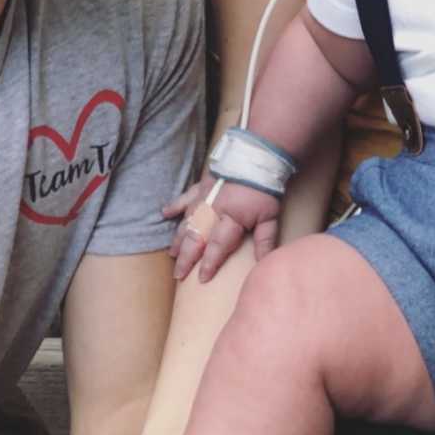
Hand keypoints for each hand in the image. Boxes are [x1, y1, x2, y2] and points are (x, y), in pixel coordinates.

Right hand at [167, 178, 281, 282]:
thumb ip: (265, 241)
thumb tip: (264, 264)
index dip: (209, 263)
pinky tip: (164, 213)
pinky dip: (174, 205)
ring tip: (172, 254)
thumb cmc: (265, 188)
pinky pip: (185, 196)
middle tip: (178, 275)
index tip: (201, 279)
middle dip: (186, 257)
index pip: (217, 246)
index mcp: (230, 219)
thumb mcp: (270, 216)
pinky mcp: (202, 185)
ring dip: (179, 238)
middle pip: (196, 237)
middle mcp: (213, 210)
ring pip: (187, 221)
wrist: (256, 155)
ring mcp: (204, 197)